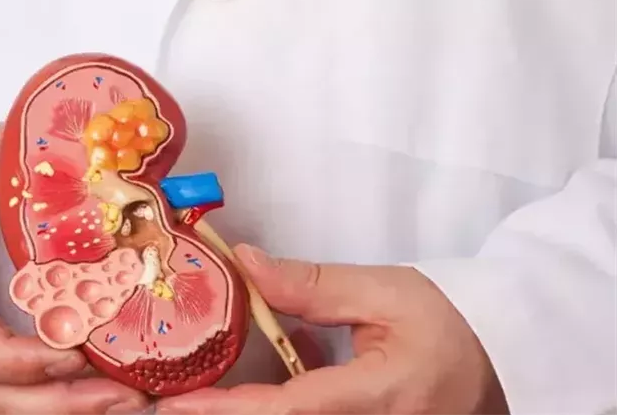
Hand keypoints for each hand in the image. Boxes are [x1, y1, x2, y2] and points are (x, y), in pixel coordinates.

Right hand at [0, 125, 148, 414]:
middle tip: (128, 394)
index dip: (21, 359)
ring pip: (7, 405)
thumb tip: (34, 135)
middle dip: (63, 403)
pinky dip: (55, 399)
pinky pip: (12, 392)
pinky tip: (100, 387)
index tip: (74, 348)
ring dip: (67, 408)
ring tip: (129, 397)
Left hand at [157, 245, 509, 414]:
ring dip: (240, 408)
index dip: (224, 411)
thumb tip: (244, 264)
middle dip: (220, 414)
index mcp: (373, 398)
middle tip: (163, 397)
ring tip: (191, 389)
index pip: (284, 411)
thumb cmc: (453, 324)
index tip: (174, 404)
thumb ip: (310, 284)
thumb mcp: (385, 292)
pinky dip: (273, 402)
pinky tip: (253, 380)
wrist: (499, 358)